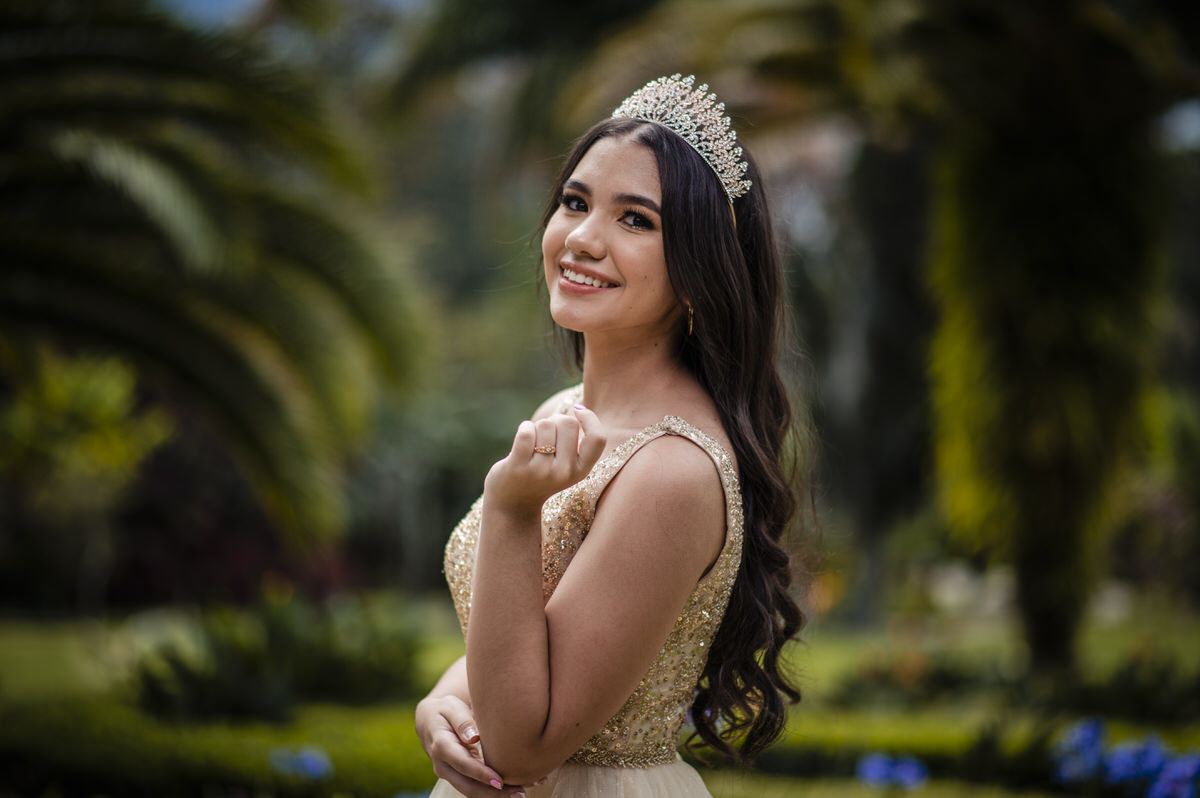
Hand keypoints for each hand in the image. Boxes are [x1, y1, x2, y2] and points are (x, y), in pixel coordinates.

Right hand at [417, 695, 534, 796]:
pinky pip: (474, 788)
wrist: (429, 721)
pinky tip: (514, 788)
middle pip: (468, 786)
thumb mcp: (451, 707)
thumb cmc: (445, 710)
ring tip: (521, 792)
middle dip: (493, 793)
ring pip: (471, 791)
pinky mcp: (458, 777)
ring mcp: (449, 774)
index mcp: (441, 746)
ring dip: (496, 796)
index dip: (482, 775)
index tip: (500, 781)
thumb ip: (462, 721)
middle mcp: (443, 765)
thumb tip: (473, 736)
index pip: (463, 765)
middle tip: (520, 792)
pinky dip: (492, 791)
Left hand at [483, 404, 606, 516]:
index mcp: (581, 471)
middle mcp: (564, 472)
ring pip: (545, 424)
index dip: (590, 418)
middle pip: (568, 423)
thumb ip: (576, 442)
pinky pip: (526, 432)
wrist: (513, 504)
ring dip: (537, 427)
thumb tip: (578, 407)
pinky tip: (523, 438)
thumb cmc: (542, 475)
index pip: (597, 438)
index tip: (578, 410)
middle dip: (555, 420)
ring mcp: (541, 471)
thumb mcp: (567, 465)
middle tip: (547, 434)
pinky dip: (524, 427)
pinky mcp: (519, 467)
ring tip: (533, 445)